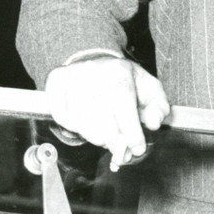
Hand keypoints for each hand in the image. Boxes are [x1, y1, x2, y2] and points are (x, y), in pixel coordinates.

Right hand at [44, 57, 170, 169]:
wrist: (97, 63)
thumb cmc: (125, 81)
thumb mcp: (149, 90)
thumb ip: (158, 108)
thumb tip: (153, 123)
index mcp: (119, 70)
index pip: (123, 103)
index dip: (130, 130)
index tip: (137, 148)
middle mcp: (93, 70)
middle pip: (101, 116)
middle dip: (114, 140)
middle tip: (121, 150)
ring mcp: (72, 75)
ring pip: (80, 120)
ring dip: (95, 137)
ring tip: (106, 138)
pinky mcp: (55, 81)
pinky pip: (62, 116)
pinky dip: (75, 128)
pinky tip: (87, 125)